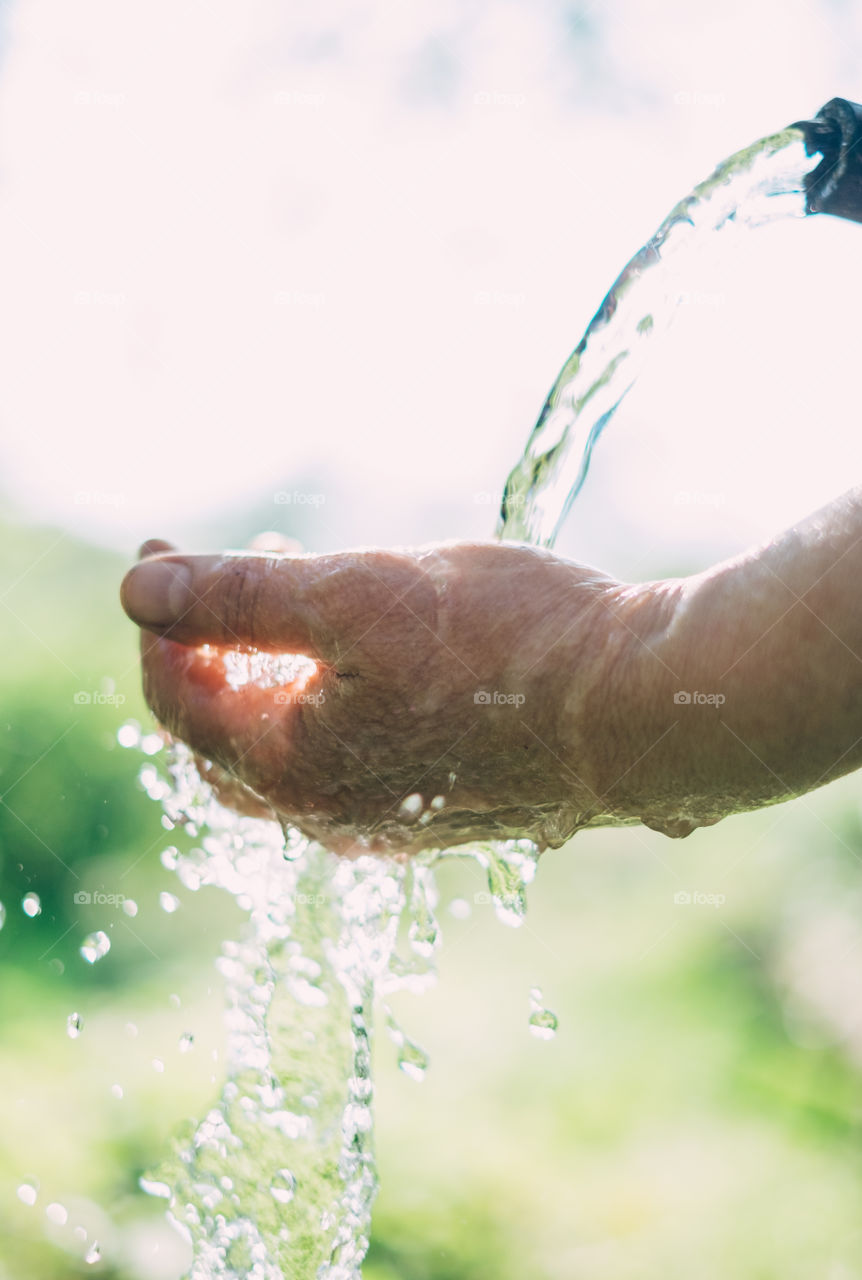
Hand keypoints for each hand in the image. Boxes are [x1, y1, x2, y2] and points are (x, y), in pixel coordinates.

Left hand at [120, 536, 658, 854]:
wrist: (647, 707)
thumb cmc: (506, 644)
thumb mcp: (356, 593)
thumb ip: (237, 596)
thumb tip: (137, 591)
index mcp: (293, 768)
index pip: (178, 701)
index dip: (158, 620)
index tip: (160, 551)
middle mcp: (334, 812)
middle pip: (225, 737)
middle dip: (206, 651)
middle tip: (217, 579)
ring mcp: (394, 817)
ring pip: (291, 748)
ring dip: (269, 673)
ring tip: (293, 597)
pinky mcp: (446, 804)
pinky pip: (351, 758)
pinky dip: (327, 700)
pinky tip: (365, 651)